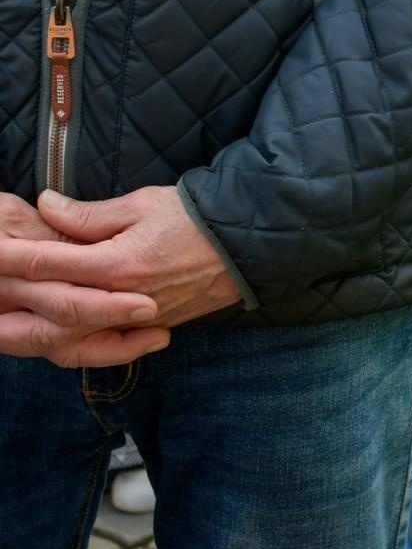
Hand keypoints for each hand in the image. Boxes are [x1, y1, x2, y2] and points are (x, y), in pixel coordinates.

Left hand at [0, 187, 242, 329]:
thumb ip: (88, 215)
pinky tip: (57, 327)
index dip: (8, 256)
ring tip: (14, 317)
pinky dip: (72, 338)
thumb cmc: (197, 218)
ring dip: (36, 328)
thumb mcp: (142, 205)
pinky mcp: (151, 326)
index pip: (46, 263)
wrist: (250, 246)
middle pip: (49, 313)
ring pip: (71, 338)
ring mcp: (136, 320)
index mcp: (116, 265)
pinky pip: (100, 344)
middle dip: (14, 298)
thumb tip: (47, 206)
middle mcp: (121, 301)